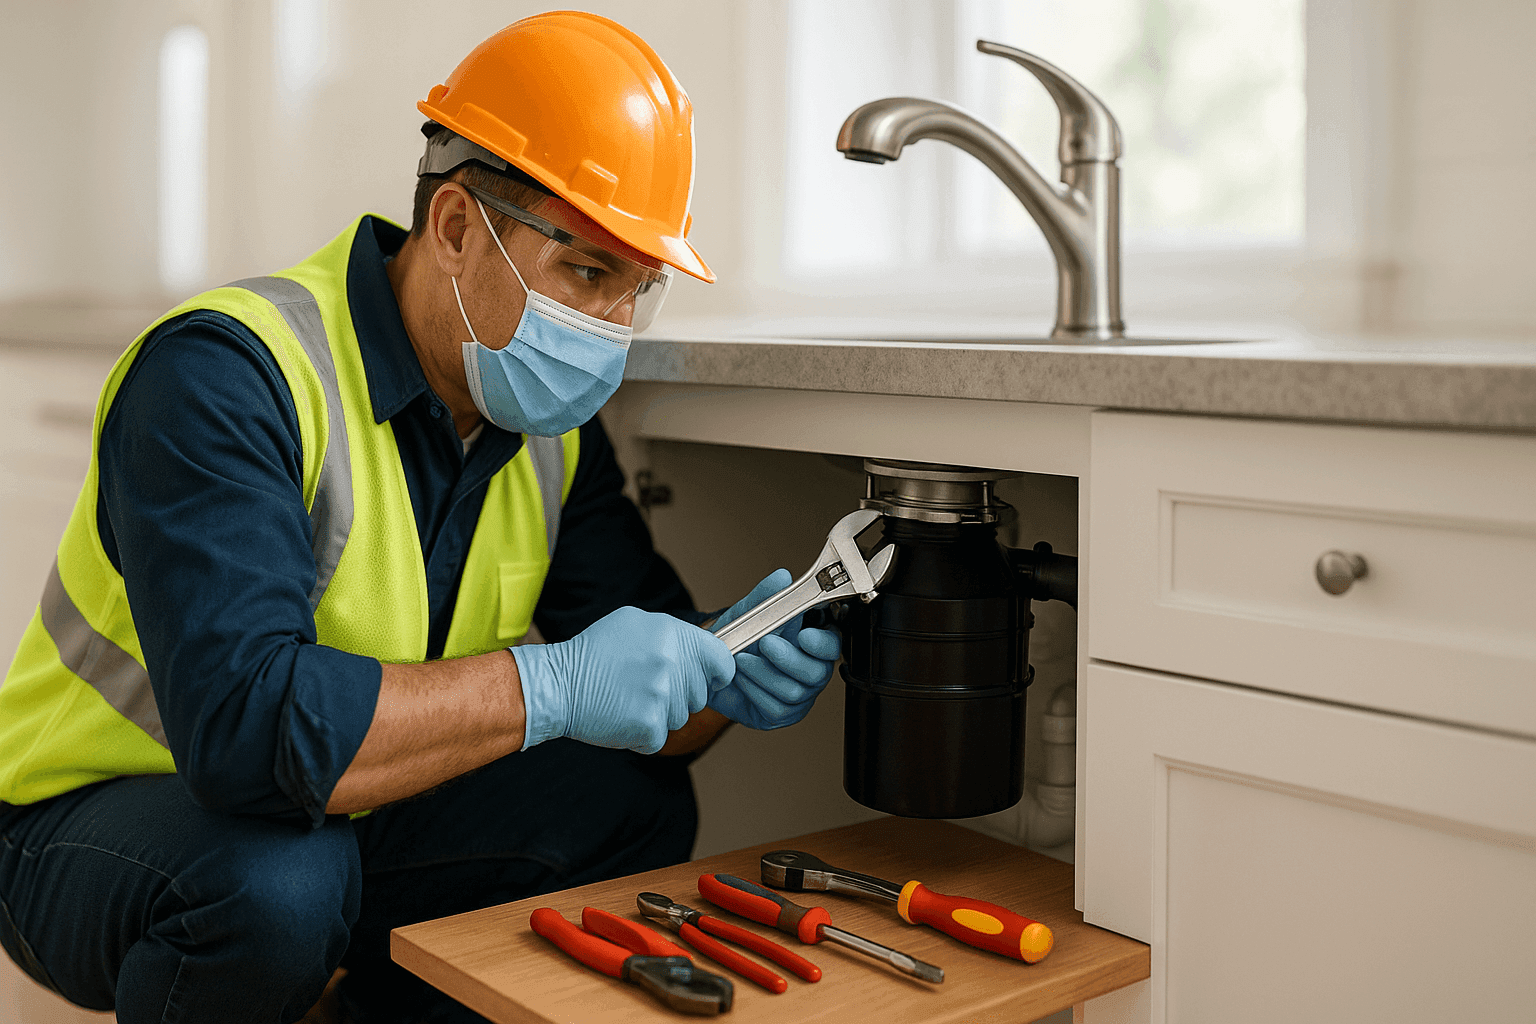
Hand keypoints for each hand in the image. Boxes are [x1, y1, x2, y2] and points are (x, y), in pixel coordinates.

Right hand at [513, 607, 734, 753]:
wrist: (558, 685)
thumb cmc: (594, 655)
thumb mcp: (634, 624)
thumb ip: (673, 635)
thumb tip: (702, 650)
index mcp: (670, 634)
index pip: (721, 660)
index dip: (716, 673)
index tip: (708, 678)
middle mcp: (670, 662)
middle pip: (699, 694)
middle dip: (678, 696)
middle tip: (644, 687)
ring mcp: (661, 695)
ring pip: (681, 717)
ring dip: (660, 715)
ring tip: (628, 699)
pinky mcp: (649, 724)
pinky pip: (661, 737)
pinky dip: (643, 734)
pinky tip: (621, 716)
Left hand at [706, 569, 842, 729]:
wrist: (708, 665)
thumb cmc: (736, 639)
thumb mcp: (748, 613)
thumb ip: (766, 596)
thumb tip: (781, 578)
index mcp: (812, 644)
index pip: (833, 646)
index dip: (822, 644)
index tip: (803, 635)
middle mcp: (811, 672)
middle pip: (817, 673)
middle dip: (788, 659)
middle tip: (764, 643)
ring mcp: (798, 696)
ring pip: (793, 692)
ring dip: (763, 673)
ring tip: (742, 659)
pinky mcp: (781, 714)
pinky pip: (776, 708)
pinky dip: (754, 691)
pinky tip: (741, 678)